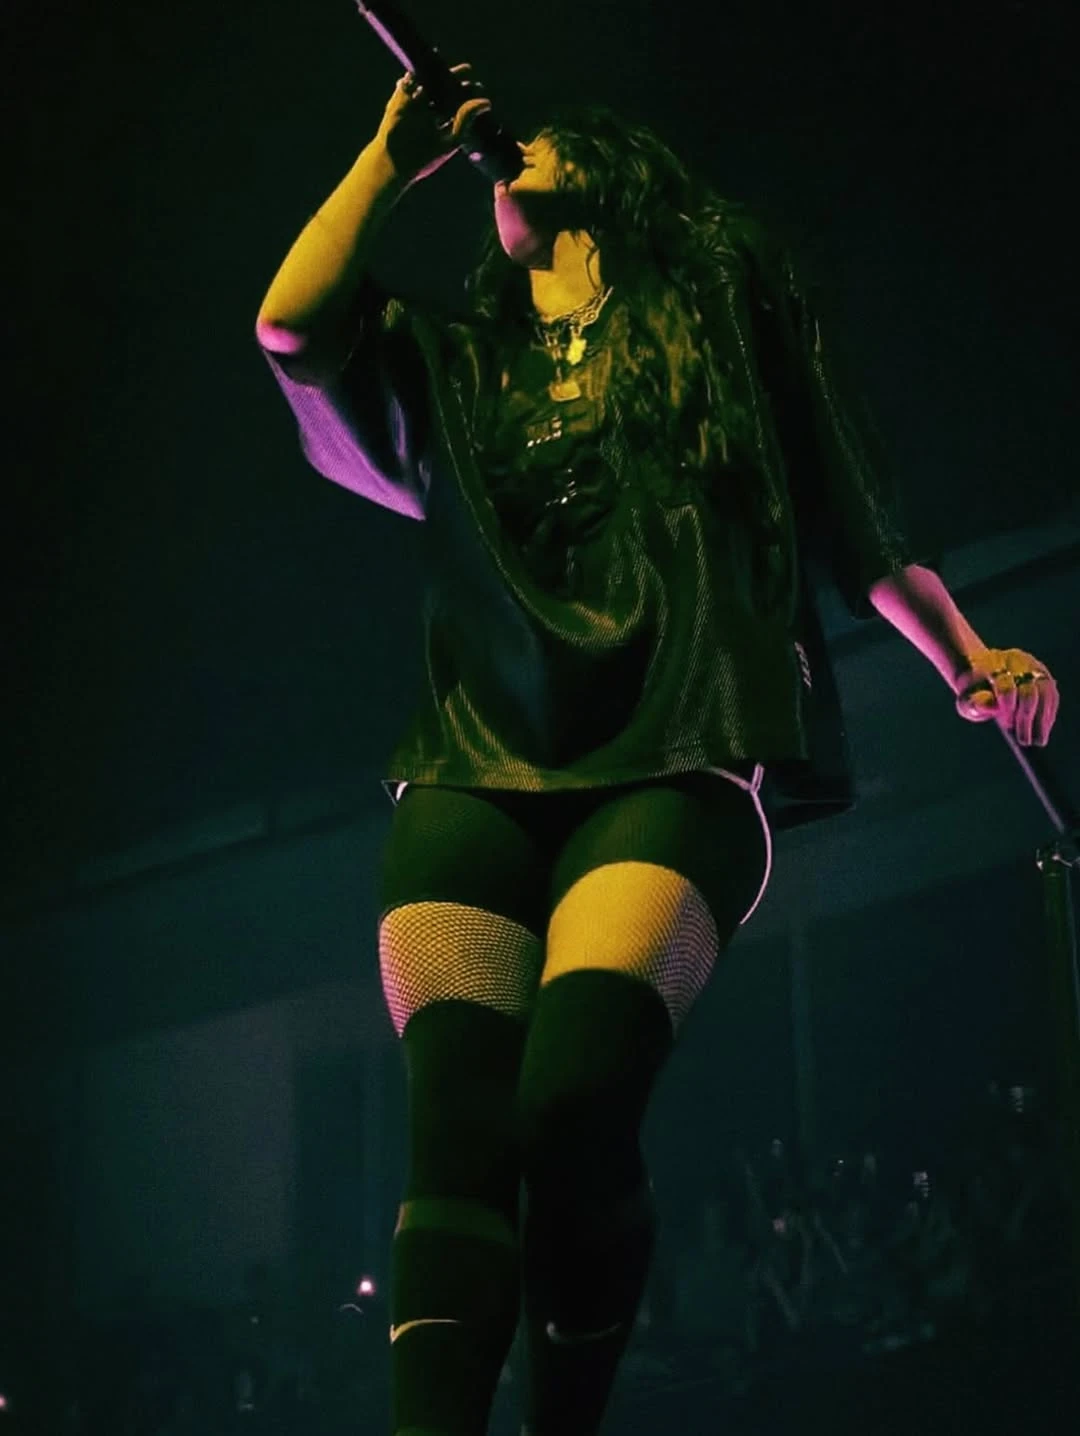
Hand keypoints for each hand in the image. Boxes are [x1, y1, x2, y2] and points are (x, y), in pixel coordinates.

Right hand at [374, 62, 492, 185]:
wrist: (396, 164)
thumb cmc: (424, 159)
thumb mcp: (451, 139)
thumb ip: (466, 120)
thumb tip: (486, 103)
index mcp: (441, 125)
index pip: (456, 105)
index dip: (466, 94)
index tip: (478, 86)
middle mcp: (428, 114)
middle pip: (443, 91)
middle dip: (453, 79)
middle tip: (467, 69)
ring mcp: (413, 107)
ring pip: (426, 84)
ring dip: (435, 72)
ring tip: (445, 62)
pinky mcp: (399, 102)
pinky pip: (406, 83)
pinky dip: (413, 75)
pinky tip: (425, 65)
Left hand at [952, 647, 1059, 746]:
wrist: (981, 676)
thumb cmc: (973, 693)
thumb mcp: (967, 701)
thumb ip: (975, 704)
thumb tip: (991, 706)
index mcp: (995, 665)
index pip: (1007, 687)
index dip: (1008, 707)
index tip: (1007, 725)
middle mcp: (1018, 661)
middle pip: (1029, 691)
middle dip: (1027, 718)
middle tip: (1024, 740)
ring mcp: (1033, 667)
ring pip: (1045, 692)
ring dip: (1042, 719)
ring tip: (1038, 740)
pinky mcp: (1043, 676)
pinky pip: (1052, 696)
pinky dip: (1048, 714)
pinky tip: (1044, 730)